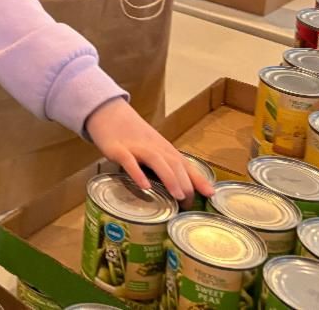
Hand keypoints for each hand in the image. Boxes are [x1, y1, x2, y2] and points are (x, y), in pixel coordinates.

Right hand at [85, 99, 211, 202]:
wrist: (108, 113)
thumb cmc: (132, 135)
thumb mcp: (152, 148)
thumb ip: (164, 165)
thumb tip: (180, 190)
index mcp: (164, 149)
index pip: (185, 165)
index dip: (198, 179)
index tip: (210, 194)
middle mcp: (154, 148)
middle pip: (174, 164)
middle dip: (185, 184)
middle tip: (188, 205)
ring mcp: (136, 148)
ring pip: (157, 162)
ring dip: (170, 179)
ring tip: (177, 196)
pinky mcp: (118, 150)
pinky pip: (129, 162)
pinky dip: (138, 174)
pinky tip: (144, 186)